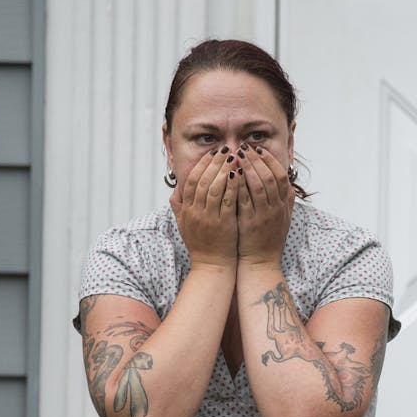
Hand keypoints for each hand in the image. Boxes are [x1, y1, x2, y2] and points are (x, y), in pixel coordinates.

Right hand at [169, 145, 237, 268]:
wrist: (211, 267)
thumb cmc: (201, 244)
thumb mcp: (184, 224)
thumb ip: (178, 205)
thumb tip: (176, 187)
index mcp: (186, 209)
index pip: (191, 180)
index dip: (201, 164)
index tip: (212, 153)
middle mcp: (195, 212)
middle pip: (202, 180)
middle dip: (214, 162)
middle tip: (225, 149)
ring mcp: (208, 218)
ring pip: (214, 188)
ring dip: (224, 170)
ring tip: (234, 157)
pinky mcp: (223, 225)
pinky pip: (227, 201)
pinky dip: (233, 186)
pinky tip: (240, 175)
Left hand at [236, 143, 293, 266]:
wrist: (260, 263)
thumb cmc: (268, 240)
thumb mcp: (283, 219)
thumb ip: (286, 201)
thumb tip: (288, 184)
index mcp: (283, 205)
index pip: (281, 175)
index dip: (270, 160)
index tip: (258, 149)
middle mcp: (276, 208)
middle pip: (270, 176)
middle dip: (256, 159)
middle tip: (244, 147)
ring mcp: (264, 215)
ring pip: (258, 184)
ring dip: (247, 167)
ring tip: (235, 156)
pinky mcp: (250, 222)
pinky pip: (245, 198)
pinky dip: (238, 184)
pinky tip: (229, 174)